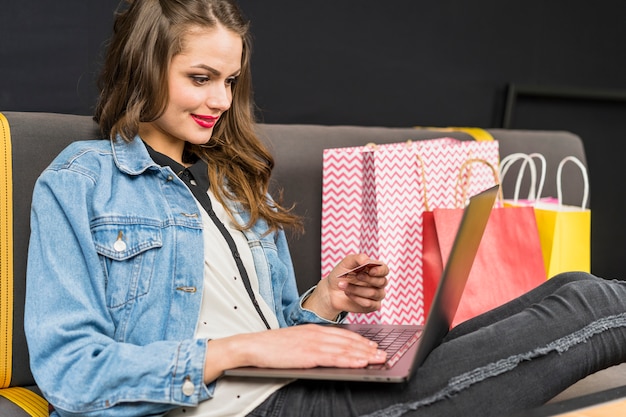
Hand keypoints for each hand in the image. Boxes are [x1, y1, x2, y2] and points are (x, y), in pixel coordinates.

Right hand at [203, 324, 386, 382]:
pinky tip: (360, 362)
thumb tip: (328, 352)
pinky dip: (350, 360)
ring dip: (364, 354)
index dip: (360, 340)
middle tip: (383, 354)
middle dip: (368, 348)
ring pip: (345, 349)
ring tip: (378, 359)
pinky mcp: (308, 354)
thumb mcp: (296, 341)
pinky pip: (334, 358)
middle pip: (348, 341)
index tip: (373, 345)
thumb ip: (312, 343)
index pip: (343, 335)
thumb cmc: (273, 346)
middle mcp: (316, 334)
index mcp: (314, 330)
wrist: (254, 346)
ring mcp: (313, 343)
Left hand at [303, 254, 388, 319]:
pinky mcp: (372, 306)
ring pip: (374, 293)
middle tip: (356, 276)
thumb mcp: (346, 263)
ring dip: (357, 289)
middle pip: (382, 282)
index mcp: (374, 270)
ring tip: (343, 285)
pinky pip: (370, 304)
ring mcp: (376, 295)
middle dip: (367, 279)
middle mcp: (378, 282)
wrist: (331, 291)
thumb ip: (357, 258)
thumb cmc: (341, 275)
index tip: (371, 271)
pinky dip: (357, 299)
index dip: (380, 270)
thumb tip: (367, 260)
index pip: (384, 269)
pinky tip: (348, 294)